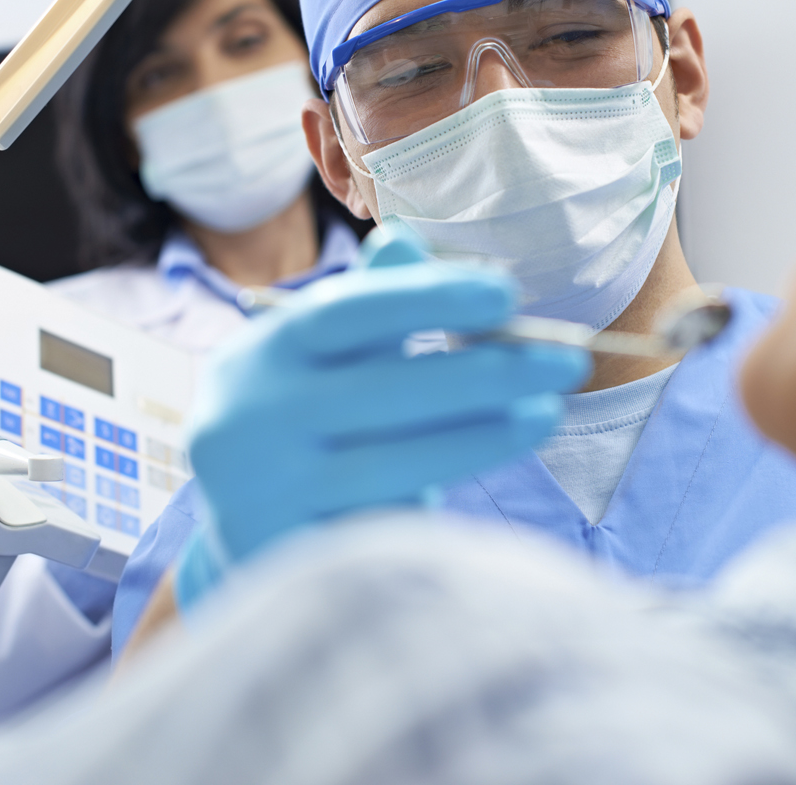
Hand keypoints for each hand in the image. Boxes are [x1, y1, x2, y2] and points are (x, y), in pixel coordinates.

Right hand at [189, 225, 590, 561]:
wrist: (227, 522)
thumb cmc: (297, 416)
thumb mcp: (316, 351)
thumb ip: (366, 300)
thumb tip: (406, 238)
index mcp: (265, 352)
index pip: (348, 312)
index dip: (429, 299)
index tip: (509, 293)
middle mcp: (252, 419)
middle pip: (384, 393)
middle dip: (485, 375)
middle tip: (568, 362)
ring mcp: (266, 493)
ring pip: (394, 466)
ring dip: (482, 437)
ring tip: (546, 413)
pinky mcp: (289, 556)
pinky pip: (386, 528)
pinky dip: (440, 501)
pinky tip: (490, 473)